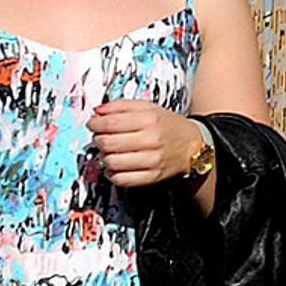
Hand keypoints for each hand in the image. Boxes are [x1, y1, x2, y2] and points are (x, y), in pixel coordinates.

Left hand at [89, 101, 207, 189]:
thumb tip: (97, 111)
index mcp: (150, 119)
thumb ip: (121, 106)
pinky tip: (116, 166)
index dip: (95, 124)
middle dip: (98, 140)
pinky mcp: (152, 177)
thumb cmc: (166, 125)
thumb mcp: (148, 108)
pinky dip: (113, 174)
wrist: (192, 145)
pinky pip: (121, 179)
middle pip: (108, 143)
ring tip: (110, 151)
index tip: (92, 124)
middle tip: (101, 137)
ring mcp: (152, 160)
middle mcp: (152, 140)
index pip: (111, 123)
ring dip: (104, 157)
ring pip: (112, 162)